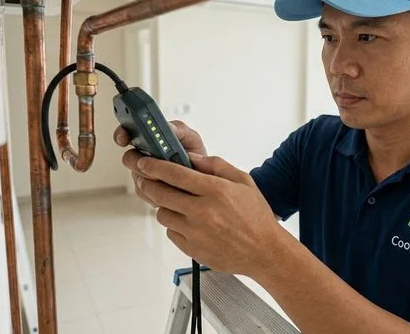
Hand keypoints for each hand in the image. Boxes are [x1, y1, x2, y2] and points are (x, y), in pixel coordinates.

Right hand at [115, 120, 207, 205]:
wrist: (202, 178)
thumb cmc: (194, 155)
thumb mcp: (191, 138)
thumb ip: (179, 130)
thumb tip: (169, 128)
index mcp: (148, 139)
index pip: (127, 133)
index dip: (122, 134)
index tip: (125, 137)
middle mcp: (142, 156)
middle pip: (129, 158)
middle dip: (140, 160)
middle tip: (153, 160)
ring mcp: (143, 174)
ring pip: (137, 176)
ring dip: (152, 176)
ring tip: (169, 174)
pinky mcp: (146, 191)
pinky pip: (144, 191)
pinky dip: (157, 189)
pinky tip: (170, 186)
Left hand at [121, 152, 285, 275]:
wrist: (265, 252)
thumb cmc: (256, 217)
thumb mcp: (243, 181)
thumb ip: (216, 165)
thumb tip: (191, 157)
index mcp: (215, 190)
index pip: (174, 174)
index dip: (154, 166)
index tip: (145, 163)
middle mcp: (202, 211)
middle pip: (160, 194)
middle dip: (148, 184)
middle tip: (147, 180)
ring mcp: (195, 232)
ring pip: (162, 214)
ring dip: (164, 206)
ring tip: (177, 204)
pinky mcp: (192, 249)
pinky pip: (171, 233)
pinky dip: (175, 226)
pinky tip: (188, 222)